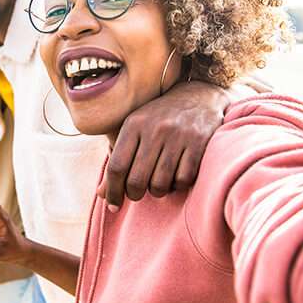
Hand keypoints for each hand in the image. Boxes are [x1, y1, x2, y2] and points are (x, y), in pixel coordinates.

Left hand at [102, 81, 226, 209]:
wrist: (198, 97)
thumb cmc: (159, 120)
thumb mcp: (134, 131)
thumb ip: (118, 161)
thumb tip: (103, 195)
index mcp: (134, 125)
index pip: (116, 166)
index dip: (113, 191)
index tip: (113, 205)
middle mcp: (155, 129)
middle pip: (136, 180)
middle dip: (134, 194)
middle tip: (137, 193)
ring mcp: (179, 136)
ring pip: (160, 184)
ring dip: (157, 191)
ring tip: (158, 181)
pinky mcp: (199, 144)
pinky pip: (183, 180)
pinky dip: (178, 185)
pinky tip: (176, 175)